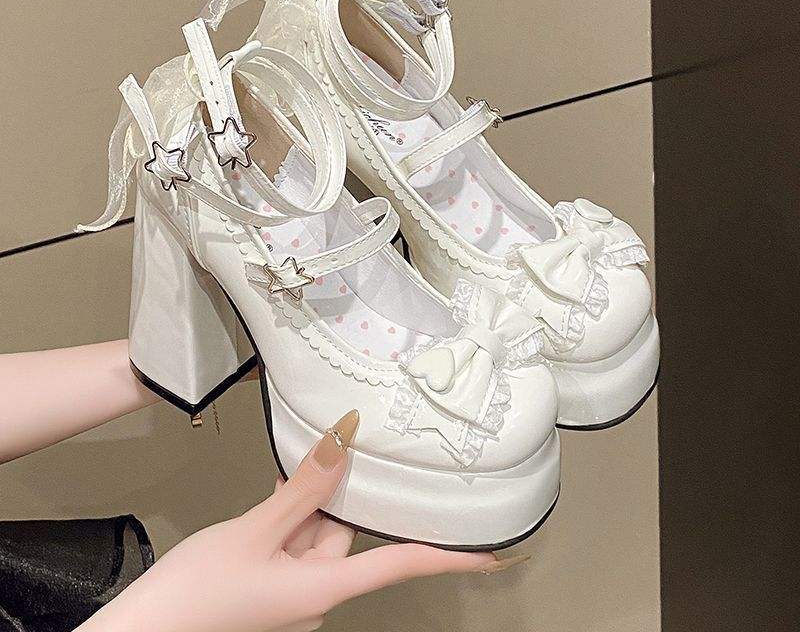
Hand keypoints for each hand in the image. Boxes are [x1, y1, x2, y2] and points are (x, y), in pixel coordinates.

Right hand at [76, 409, 526, 631]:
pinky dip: (286, 524)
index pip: (400, 566)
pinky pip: (295, 548)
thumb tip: (346, 440)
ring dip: (300, 510)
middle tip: (314, 460)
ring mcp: (293, 596)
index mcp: (324, 588)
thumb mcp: (254, 532)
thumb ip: (304, 488)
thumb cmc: (196, 592)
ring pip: (316, 537)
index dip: (450, 558)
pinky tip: (267, 508)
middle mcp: (316, 596)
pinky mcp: (272, 590)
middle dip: (324, 502)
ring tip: (274, 490)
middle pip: (343, 535)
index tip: (494, 555)